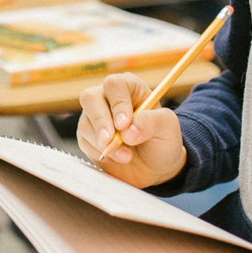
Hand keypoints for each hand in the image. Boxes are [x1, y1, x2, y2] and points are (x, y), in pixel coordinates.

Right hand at [77, 72, 186, 187]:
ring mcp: (96, 116)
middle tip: (110, 141)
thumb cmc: (162, 140)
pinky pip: (84, 141)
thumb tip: (128, 131)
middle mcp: (108, 98)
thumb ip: (151, 122)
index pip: (115, 85)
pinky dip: (99, 152)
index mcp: (130, 87)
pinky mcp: (88, 135)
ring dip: (104, 144)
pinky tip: (117, 158)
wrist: (155, 167)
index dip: (117, 103)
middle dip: (100, 122)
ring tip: (126, 156)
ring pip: (85, 122)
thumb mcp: (167, 128)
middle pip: (90, 97)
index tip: (124, 124)